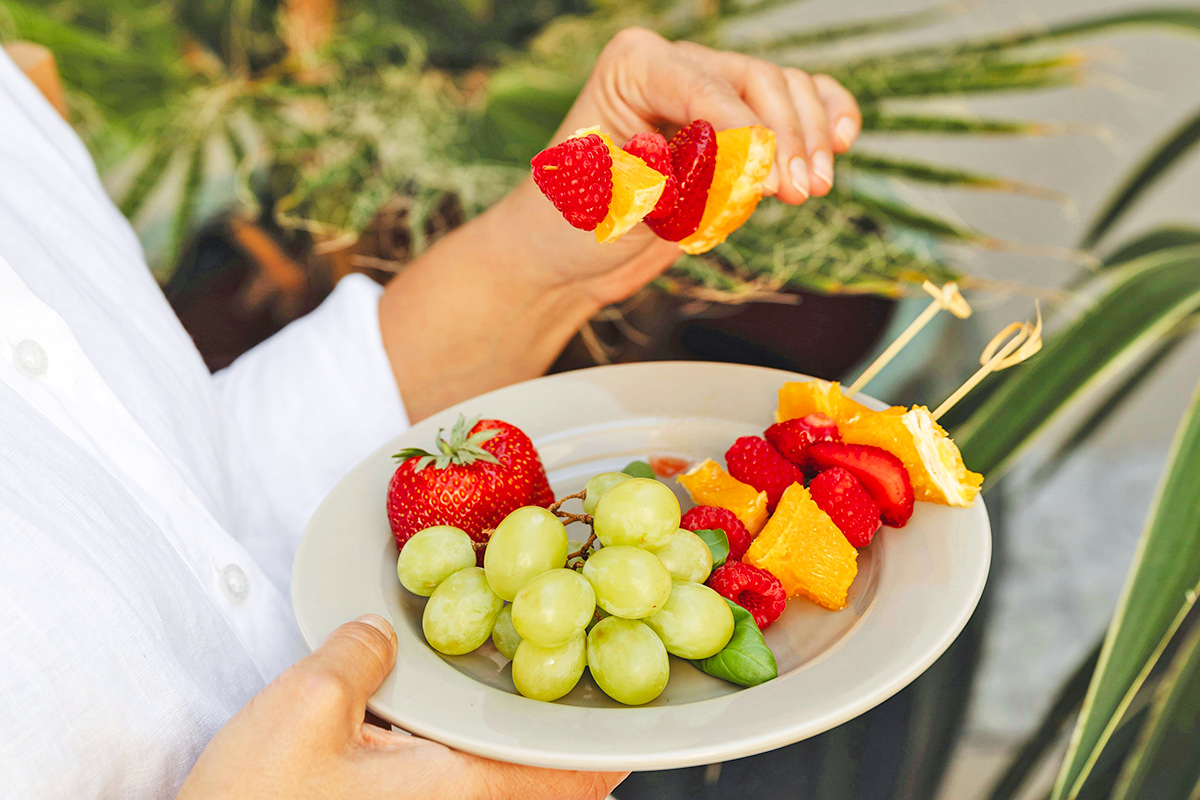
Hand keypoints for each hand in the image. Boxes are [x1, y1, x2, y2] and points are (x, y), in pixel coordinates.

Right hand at [178, 615, 625, 799]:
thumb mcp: (304, 710)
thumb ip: (359, 654)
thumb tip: (379, 631)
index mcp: (469, 792)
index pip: (575, 771)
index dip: (612, 737)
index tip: (629, 697)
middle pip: (555, 790)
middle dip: (573, 744)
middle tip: (578, 682)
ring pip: (516, 797)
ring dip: (530, 762)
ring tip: (521, 705)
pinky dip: (486, 774)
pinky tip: (452, 744)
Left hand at [379, 29, 860, 420]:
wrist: (567, 257)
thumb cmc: (575, 224)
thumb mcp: (619, 201)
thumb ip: (683, 178)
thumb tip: (752, 166)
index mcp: (633, 66)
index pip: (706, 86)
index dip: (749, 129)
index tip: (774, 179)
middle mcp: (673, 66)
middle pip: (757, 80)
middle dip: (785, 137)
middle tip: (799, 193)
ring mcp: (706, 93)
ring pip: (784, 91)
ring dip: (809, 138)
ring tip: (811, 189)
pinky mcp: (732, 128)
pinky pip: (791, 106)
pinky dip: (822, 118)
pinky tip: (843, 140)